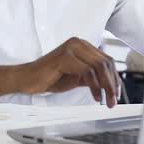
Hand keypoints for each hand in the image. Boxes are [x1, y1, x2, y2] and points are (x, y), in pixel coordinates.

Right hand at [0, 37, 120, 107]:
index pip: (106, 60)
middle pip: (105, 62)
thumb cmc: (49, 77)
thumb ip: (92, 77)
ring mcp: (71, 48)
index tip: (116, 93)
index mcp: (81, 45)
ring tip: (105, 100)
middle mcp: (78, 43)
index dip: (114, 78)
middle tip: (113, 100)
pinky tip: (94, 96)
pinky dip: (94, 86)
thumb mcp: (77, 78)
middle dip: (112, 84)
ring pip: (99, 66)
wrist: (27, 79)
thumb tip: (110, 84)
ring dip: (106, 86)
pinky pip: (87, 71)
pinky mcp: (65, 57)